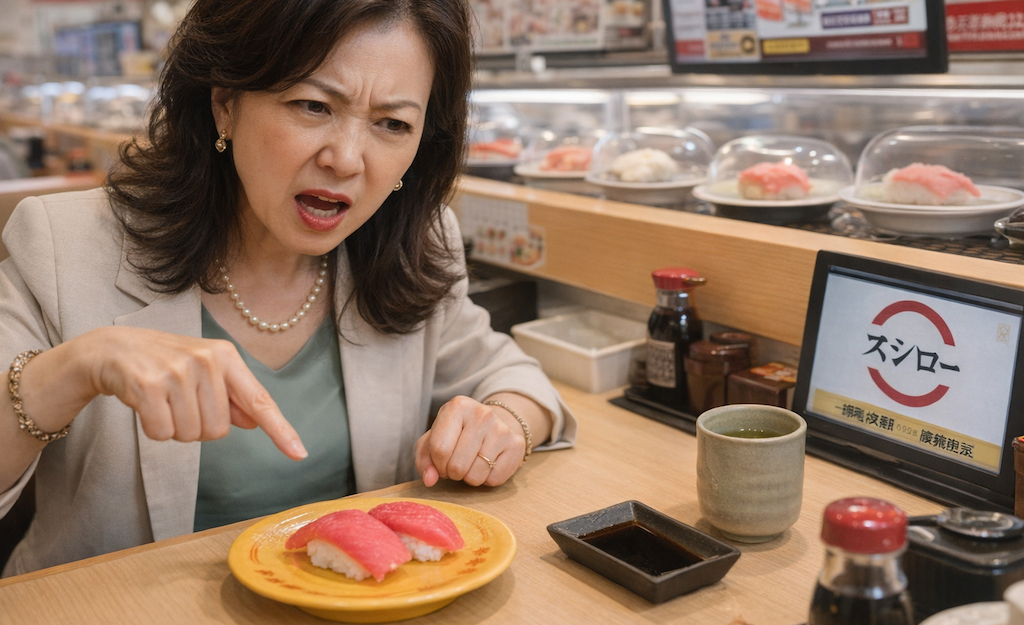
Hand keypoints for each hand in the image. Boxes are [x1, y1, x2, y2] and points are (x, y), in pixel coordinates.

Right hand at [86, 327, 306, 458]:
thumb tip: (254, 420)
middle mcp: (206, 360)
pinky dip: (153, 428)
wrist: (112, 348)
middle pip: (218, 431)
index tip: (300, 454)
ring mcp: (177, 372)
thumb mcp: (202, 370)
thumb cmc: (164, 363)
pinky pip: (163, 434)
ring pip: (191, 435)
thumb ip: (230, 396)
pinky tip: (145, 405)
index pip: (259, 400)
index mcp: (226, 356)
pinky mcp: (148, 386)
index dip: (280, 430)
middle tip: (178, 401)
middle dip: (197, 426)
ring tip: (162, 400)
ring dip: (174, 428)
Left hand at [415, 395, 526, 486]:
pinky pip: (494, 480)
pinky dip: (487, 479)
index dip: (437, 464)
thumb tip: (430, 479)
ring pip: (475, 476)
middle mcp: (482, 413)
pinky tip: (489, 463)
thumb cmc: (457, 434)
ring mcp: (502, 428)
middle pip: (457, 466)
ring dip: (469, 477)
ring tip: (473, 462)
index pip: (439, 449)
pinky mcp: (516, 444)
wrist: (492, 425)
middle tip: (458, 463)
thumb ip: (424, 459)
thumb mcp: (433, 439)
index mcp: (458, 406)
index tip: (442, 461)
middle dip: (453, 472)